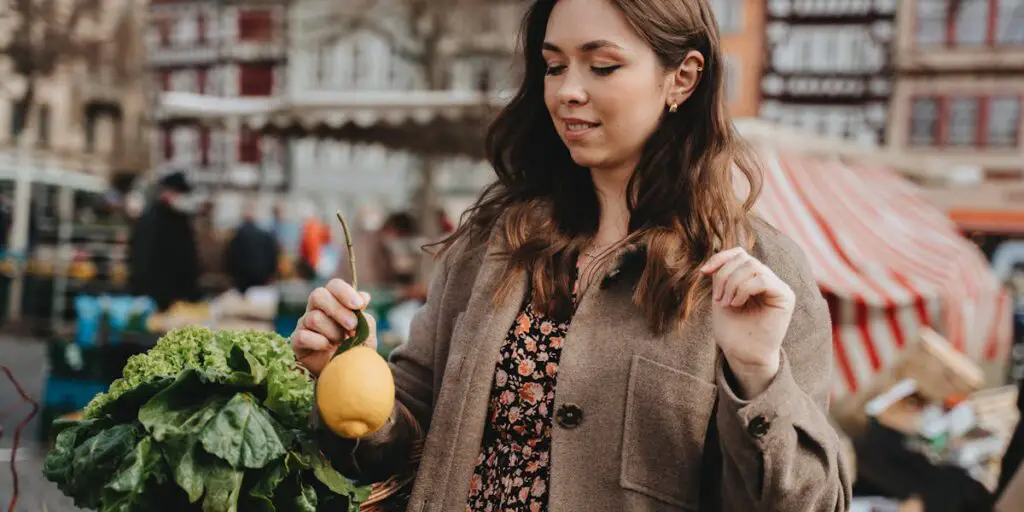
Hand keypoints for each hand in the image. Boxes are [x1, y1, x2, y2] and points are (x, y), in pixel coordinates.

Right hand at [291, 279, 375, 376]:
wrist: (344, 375)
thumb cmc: (354, 350)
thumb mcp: (366, 333)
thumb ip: (364, 316)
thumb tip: (364, 297)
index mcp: (334, 302)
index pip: (334, 285)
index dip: (345, 292)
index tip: (359, 305)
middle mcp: (316, 309)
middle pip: (318, 295)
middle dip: (338, 310)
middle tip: (352, 327)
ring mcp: (304, 324)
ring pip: (314, 317)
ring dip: (332, 331)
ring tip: (341, 342)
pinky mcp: (297, 342)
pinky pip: (303, 336)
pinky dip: (318, 342)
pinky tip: (327, 348)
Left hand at [700, 247, 794, 396]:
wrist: (743, 354)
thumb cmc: (732, 330)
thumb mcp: (721, 295)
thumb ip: (723, 275)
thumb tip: (717, 256)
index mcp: (753, 278)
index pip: (740, 254)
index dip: (721, 257)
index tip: (703, 272)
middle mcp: (768, 279)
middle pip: (744, 259)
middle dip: (724, 276)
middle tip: (718, 299)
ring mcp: (778, 286)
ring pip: (753, 266)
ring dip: (732, 284)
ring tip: (726, 303)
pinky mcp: (785, 296)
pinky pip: (763, 279)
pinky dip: (744, 289)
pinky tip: (736, 304)